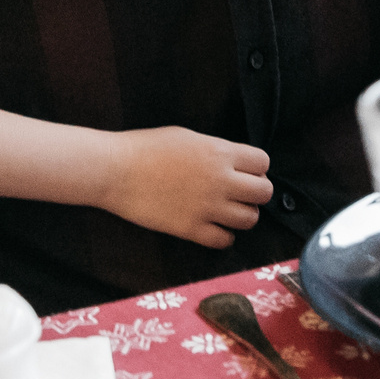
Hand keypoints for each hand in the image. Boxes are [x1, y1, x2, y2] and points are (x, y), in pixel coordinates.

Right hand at [103, 127, 273, 246]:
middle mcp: (220, 180)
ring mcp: (207, 207)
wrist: (115, 170)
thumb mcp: (188, 137)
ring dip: (242, 215)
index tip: (245, 171)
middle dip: (255, 192)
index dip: (256, 167)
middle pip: (264, 192)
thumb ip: (216, 150)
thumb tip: (233, 163)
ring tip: (227, 211)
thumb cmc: (146, 148)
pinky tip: (212, 227)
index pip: (263, 162)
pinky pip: (225, 240)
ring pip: (250, 219)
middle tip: (240, 193)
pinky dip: (223, 236)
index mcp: (219, 152)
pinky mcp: (191, 229)